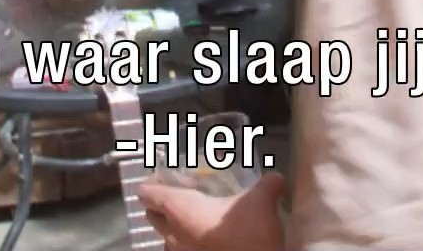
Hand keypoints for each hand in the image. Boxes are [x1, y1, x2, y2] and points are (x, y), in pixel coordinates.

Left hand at [139, 172, 286, 250]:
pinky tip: (212, 240)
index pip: (146, 192)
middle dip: (164, 204)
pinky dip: (190, 245)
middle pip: (152, 215)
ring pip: (166, 237)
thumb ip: (267, 185)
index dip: (157, 181)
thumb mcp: (262, 201)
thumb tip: (275, 178)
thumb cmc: (249, 234)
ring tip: (202, 220)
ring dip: (177, 227)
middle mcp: (172, 233)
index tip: (179, 178)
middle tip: (191, 196)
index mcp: (178, 209)